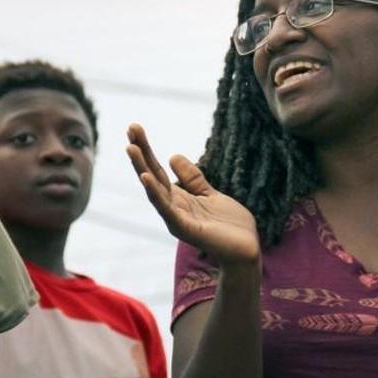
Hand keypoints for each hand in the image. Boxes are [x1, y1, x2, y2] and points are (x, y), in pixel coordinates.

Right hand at [126, 124, 260, 265]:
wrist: (246, 250)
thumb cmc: (229, 225)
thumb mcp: (210, 194)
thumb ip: (192, 178)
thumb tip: (173, 155)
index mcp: (178, 198)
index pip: (157, 170)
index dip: (147, 149)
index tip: (135, 128)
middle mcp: (173, 208)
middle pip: (152, 176)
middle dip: (140, 153)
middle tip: (130, 128)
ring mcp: (178, 219)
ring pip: (155, 191)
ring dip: (142, 169)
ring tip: (131, 149)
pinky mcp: (187, 229)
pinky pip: (167, 210)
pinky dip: (156, 194)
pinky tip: (146, 178)